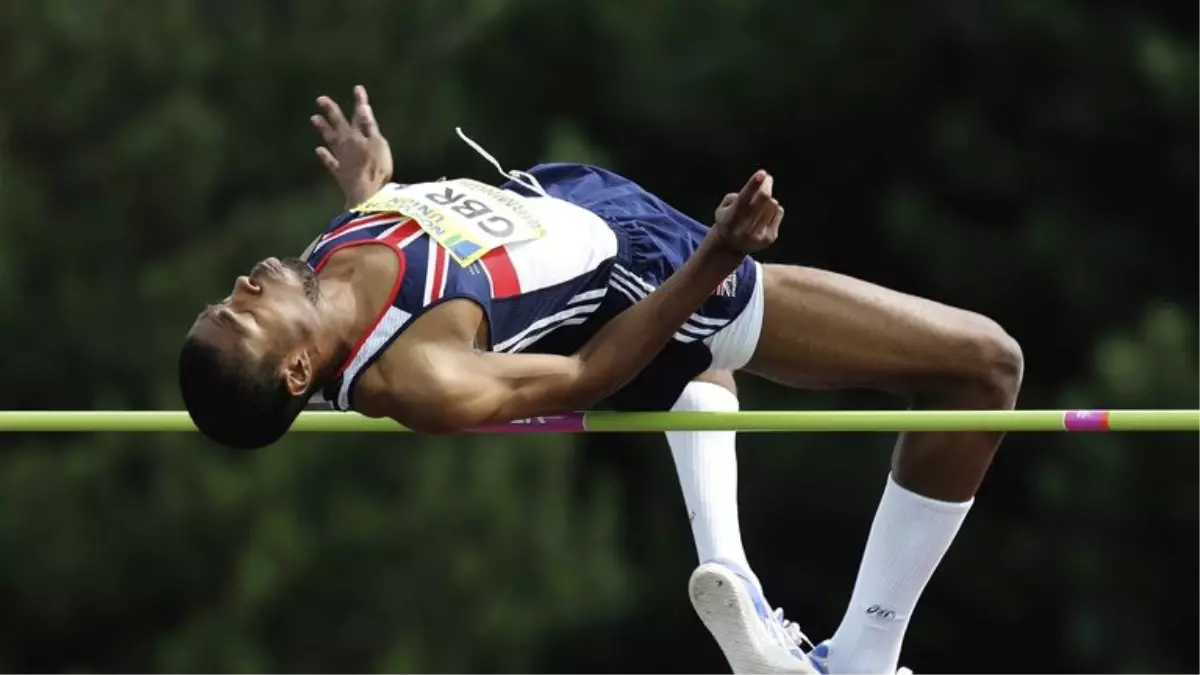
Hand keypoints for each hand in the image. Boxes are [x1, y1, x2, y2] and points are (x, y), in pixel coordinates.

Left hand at [311, 85, 393, 207]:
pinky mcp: (340, 173)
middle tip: (320, 99)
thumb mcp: (378, 144)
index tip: (357, 88)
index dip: (359, 101)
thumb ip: (369, 126)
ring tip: (314, 118)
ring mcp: (342, 158)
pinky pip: (330, 162)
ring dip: (323, 129)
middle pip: (338, 124)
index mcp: (357, 136)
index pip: (359, 115)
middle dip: (331, 111)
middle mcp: (347, 144)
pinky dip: (325, 156)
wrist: (367, 193)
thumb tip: (362, 108)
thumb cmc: (377, 168)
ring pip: (330, 140)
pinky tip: (318, 150)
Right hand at [711, 170, 782, 254]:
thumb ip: (737, 196)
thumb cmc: (728, 219)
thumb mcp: (723, 208)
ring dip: (769, 198)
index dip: (753, 185)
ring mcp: (758, 235)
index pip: (744, 198)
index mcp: (730, 219)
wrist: (731, 247)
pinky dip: (774, 208)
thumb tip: (761, 185)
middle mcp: (744, 229)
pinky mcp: (770, 238)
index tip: (762, 173)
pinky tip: (766, 214)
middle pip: (763, 198)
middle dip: (766, 185)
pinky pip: (779, 212)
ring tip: (762, 202)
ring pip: (773, 204)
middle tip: (767, 178)